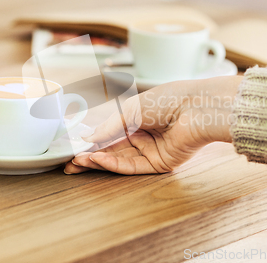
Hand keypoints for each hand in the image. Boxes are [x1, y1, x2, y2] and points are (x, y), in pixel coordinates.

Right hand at [64, 75, 242, 174]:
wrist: (196, 107)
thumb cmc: (168, 99)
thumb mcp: (131, 110)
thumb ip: (110, 126)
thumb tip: (88, 137)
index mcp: (138, 119)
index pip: (110, 133)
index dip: (92, 141)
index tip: (74, 147)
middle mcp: (143, 136)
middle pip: (112, 150)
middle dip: (91, 156)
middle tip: (70, 162)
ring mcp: (151, 151)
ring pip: (120, 160)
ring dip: (99, 161)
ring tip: (79, 161)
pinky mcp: (160, 164)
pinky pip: (133, 166)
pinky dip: (114, 164)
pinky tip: (98, 159)